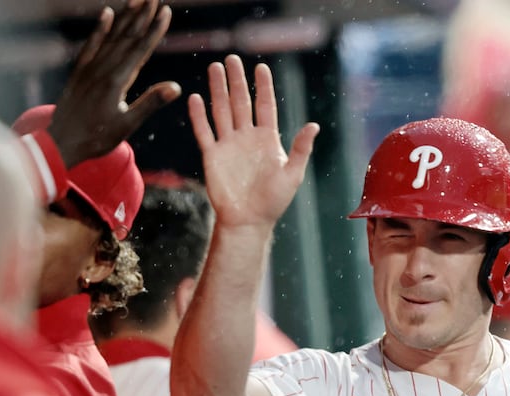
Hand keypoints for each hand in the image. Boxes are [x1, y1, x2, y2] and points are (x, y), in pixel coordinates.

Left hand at [48, 0, 181, 167]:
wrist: (60, 143)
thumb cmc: (96, 138)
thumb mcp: (127, 125)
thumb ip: (150, 103)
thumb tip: (175, 88)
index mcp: (116, 81)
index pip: (140, 49)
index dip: (154, 30)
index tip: (166, 12)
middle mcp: (102, 69)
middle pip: (127, 36)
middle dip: (143, 15)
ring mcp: (90, 68)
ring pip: (112, 36)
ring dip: (126, 17)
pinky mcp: (80, 72)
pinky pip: (92, 44)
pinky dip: (101, 28)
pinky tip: (107, 14)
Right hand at [188, 54, 319, 228]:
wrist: (248, 221)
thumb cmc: (273, 201)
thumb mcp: (292, 174)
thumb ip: (300, 149)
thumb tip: (313, 125)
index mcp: (268, 139)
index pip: (265, 106)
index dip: (263, 87)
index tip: (260, 67)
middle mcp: (247, 138)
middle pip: (241, 102)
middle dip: (237, 81)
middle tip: (232, 60)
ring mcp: (229, 145)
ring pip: (222, 111)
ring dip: (218, 90)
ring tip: (214, 68)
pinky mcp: (212, 156)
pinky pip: (205, 132)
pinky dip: (199, 116)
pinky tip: (196, 98)